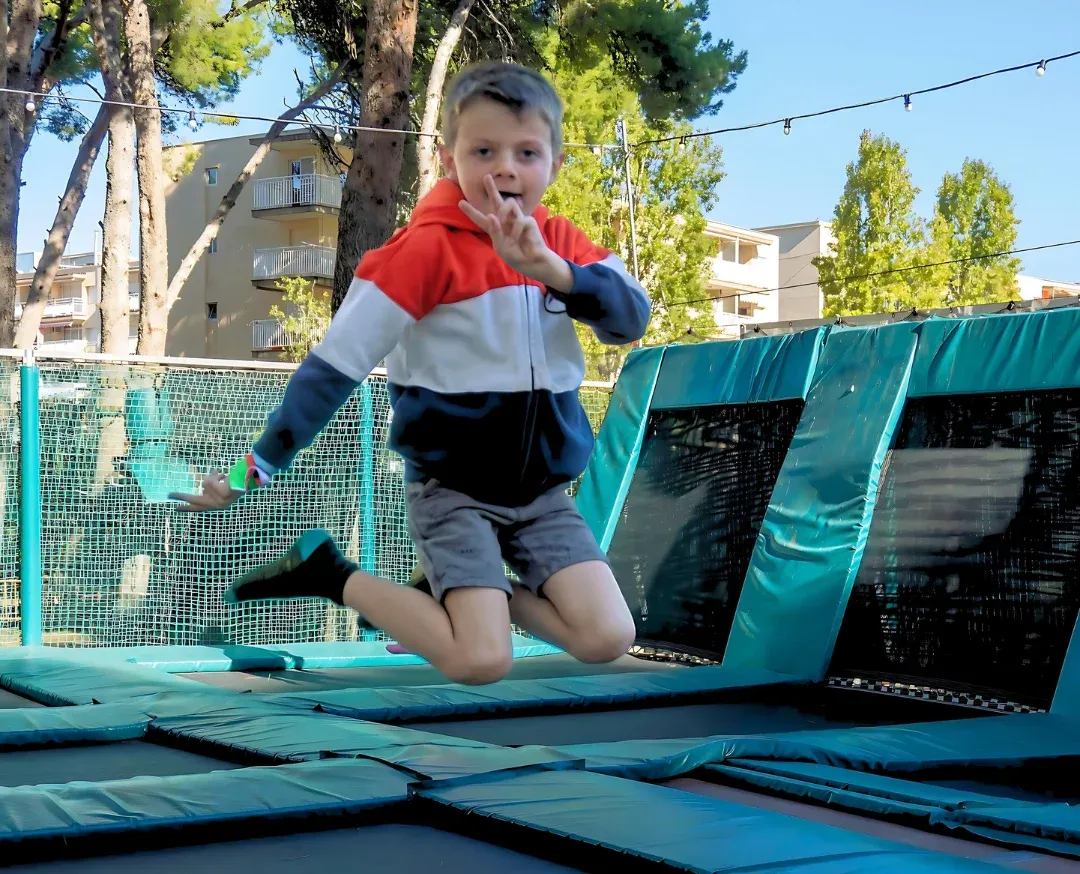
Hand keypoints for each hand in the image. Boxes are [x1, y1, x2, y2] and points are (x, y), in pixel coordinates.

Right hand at [169, 471, 243, 512]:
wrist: (246, 484)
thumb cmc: (236, 485)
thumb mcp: (223, 486)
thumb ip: (214, 481)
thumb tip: (214, 472)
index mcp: (214, 505)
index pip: (198, 507)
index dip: (187, 507)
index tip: (176, 508)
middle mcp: (214, 504)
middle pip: (194, 500)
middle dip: (182, 497)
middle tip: (169, 494)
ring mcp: (216, 499)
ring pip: (207, 482)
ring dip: (215, 478)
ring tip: (226, 479)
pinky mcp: (218, 490)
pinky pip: (213, 478)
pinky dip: (218, 475)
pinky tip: (227, 478)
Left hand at [459, 176, 572, 291]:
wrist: (532, 262)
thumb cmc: (515, 256)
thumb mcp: (500, 247)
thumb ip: (494, 232)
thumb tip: (492, 215)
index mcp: (495, 228)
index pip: (481, 218)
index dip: (471, 211)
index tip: (460, 202)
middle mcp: (505, 221)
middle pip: (497, 200)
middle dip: (492, 188)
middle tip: (486, 176)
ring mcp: (517, 219)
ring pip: (509, 202)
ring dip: (503, 211)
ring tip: (503, 223)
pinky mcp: (528, 220)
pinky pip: (519, 220)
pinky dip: (516, 230)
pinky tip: (517, 239)